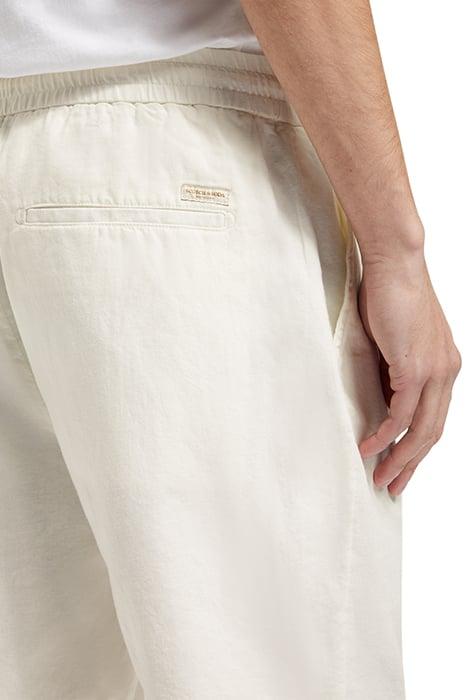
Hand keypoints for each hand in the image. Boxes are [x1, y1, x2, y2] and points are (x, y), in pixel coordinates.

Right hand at [357, 248, 461, 494]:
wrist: (396, 264)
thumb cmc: (391, 294)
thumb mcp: (393, 341)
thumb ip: (390, 371)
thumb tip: (376, 396)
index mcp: (444, 367)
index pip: (434, 418)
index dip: (418, 448)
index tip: (402, 466)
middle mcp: (446, 373)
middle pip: (433, 433)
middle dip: (411, 464)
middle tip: (392, 486)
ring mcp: (435, 372)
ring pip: (421, 430)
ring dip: (400, 459)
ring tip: (381, 478)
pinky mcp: (415, 368)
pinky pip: (401, 414)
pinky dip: (385, 436)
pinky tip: (370, 449)